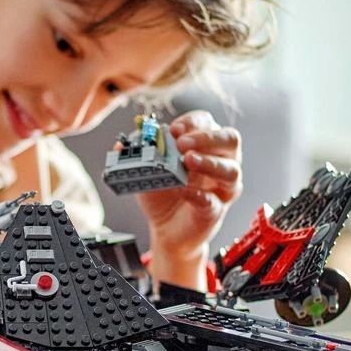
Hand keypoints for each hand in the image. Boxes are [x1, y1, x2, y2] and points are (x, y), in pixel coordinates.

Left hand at [137, 110, 242, 288]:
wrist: (165, 229)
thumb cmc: (163, 194)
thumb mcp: (145, 170)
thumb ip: (136, 155)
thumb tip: (120, 145)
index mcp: (204, 145)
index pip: (206, 122)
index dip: (192, 122)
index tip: (174, 129)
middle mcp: (220, 162)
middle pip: (230, 139)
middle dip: (207, 137)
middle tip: (182, 143)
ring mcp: (221, 187)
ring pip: (231, 170)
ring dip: (209, 163)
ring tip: (188, 161)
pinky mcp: (216, 210)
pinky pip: (214, 201)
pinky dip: (200, 195)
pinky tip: (185, 191)